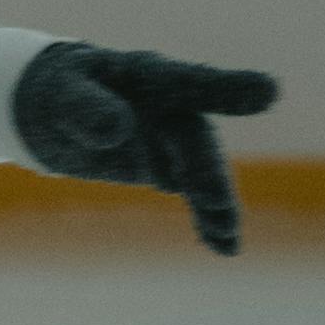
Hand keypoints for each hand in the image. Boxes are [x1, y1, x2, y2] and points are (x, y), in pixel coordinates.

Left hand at [13, 39, 279, 256]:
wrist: (54, 108)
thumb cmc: (58, 90)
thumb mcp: (61, 94)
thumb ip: (86, 108)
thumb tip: (118, 130)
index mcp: (149, 75)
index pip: (191, 81)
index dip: (229, 88)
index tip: (270, 93)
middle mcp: (171, 106)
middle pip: (196, 138)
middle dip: (208, 169)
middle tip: (215, 202)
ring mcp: (171, 139)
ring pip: (201, 170)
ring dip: (216, 201)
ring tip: (226, 234)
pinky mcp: (166, 167)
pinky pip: (192, 193)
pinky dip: (207, 220)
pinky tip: (224, 249)